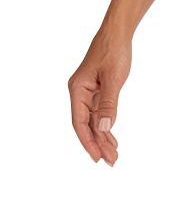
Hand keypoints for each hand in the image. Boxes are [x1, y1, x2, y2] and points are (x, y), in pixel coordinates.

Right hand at [67, 30, 132, 166]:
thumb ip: (109, 104)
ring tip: (114, 157)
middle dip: (98, 144)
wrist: (117, 34)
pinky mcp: (97, 92)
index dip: (87, 141)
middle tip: (110, 162)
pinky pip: (99, 115)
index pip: (79, 122)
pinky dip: (106, 129)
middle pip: (86, 125)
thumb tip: (104, 127)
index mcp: (78, 89)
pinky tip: (112, 142)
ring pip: (93, 122)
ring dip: (103, 139)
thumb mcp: (114, 79)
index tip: (96, 157)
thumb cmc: (114, 52)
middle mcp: (80, 93)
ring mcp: (88, 94)